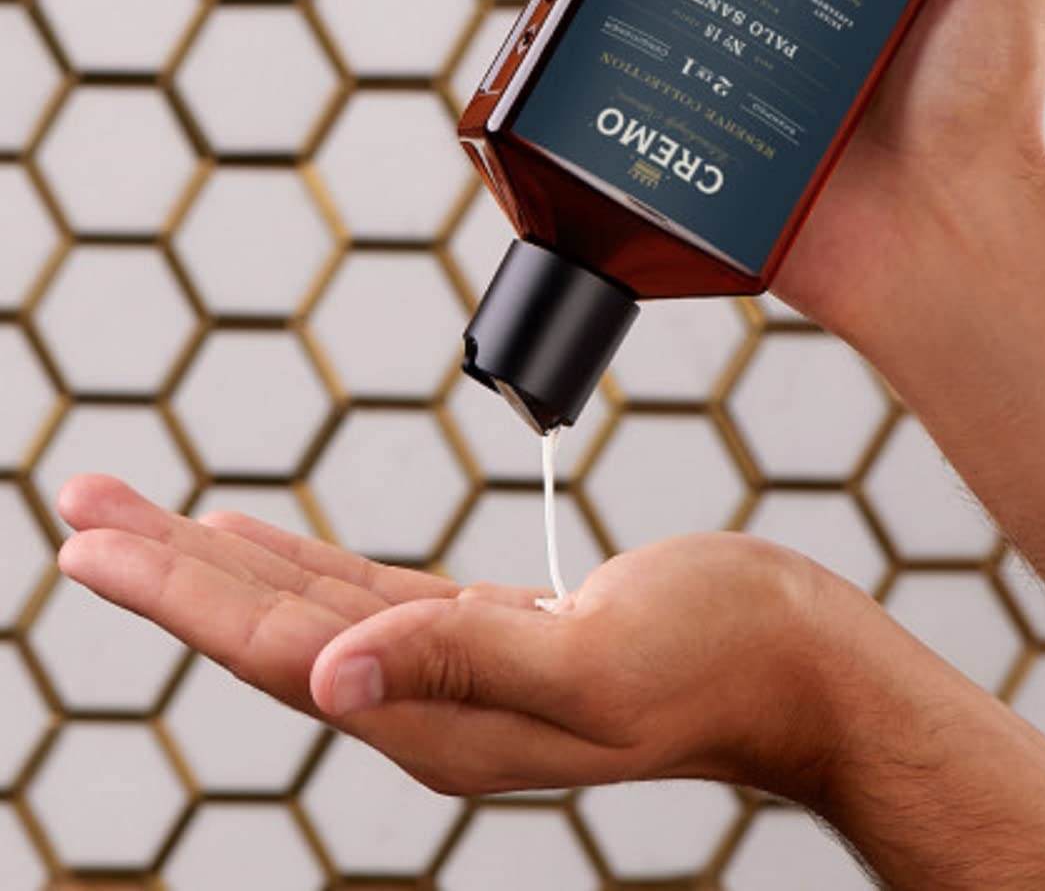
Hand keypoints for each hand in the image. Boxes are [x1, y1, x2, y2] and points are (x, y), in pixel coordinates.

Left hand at [54, 474, 855, 799]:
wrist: (785, 659)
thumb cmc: (713, 662)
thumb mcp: (590, 664)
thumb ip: (459, 666)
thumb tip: (328, 680)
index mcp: (432, 719)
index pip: (274, 650)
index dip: (178, 595)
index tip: (89, 544)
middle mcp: (423, 700)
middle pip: (266, 623)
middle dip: (169, 564)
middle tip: (82, 501)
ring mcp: (451, 666)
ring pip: (307, 601)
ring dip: (220, 556)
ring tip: (144, 514)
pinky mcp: (486, 630)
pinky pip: (364, 590)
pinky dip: (300, 559)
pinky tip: (262, 539)